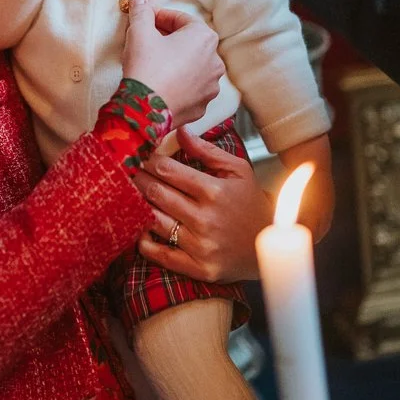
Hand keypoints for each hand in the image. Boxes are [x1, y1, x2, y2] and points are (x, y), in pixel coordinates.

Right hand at [122, 0, 222, 128]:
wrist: (144, 110)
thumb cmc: (146, 66)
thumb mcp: (139, 32)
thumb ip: (141, 12)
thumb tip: (139, 1)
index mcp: (204, 38)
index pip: (181, 19)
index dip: (160, 17)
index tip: (145, 19)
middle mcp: (215, 61)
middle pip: (189, 43)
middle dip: (169, 39)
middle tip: (147, 41)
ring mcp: (211, 87)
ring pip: (192, 67)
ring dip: (176, 63)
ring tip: (154, 65)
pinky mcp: (202, 107)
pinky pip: (190, 89)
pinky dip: (178, 84)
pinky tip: (161, 85)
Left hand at [135, 127, 270, 279]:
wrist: (272, 245)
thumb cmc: (252, 204)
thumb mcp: (238, 171)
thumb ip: (207, 151)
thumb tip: (180, 131)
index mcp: (215, 191)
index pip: (168, 171)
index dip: (149, 161)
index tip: (139, 156)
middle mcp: (206, 219)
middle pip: (157, 193)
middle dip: (138, 179)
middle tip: (126, 172)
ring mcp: (201, 246)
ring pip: (155, 221)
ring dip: (138, 206)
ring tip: (129, 195)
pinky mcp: (198, 268)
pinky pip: (161, 255)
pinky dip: (145, 242)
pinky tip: (140, 229)